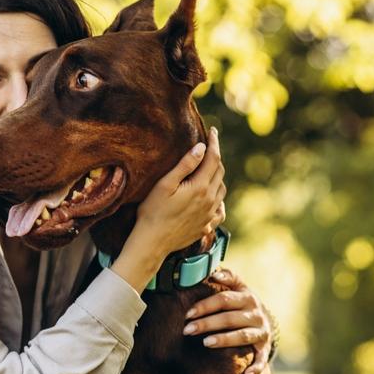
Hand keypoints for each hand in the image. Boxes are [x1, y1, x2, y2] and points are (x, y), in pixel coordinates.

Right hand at [133, 127, 225, 258]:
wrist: (152, 243)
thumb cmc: (153, 212)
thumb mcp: (165, 184)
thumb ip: (185, 165)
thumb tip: (201, 148)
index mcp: (200, 187)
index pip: (213, 158)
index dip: (214, 142)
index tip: (213, 131)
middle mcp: (210, 201)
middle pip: (219, 172)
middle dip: (215, 158)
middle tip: (207, 149)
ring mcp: (209, 215)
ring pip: (221, 190)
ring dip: (217, 177)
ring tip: (207, 171)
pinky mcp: (206, 226)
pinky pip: (220, 210)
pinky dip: (218, 200)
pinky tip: (212, 199)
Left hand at [182, 268, 274, 373]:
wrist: (266, 321)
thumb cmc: (242, 304)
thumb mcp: (239, 287)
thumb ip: (228, 277)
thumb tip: (214, 272)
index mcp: (247, 297)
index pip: (224, 300)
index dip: (205, 306)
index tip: (188, 314)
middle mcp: (255, 314)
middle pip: (229, 318)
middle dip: (207, 324)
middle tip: (187, 330)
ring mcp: (261, 332)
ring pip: (242, 336)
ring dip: (225, 340)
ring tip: (206, 343)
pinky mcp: (264, 348)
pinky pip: (262, 359)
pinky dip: (256, 367)